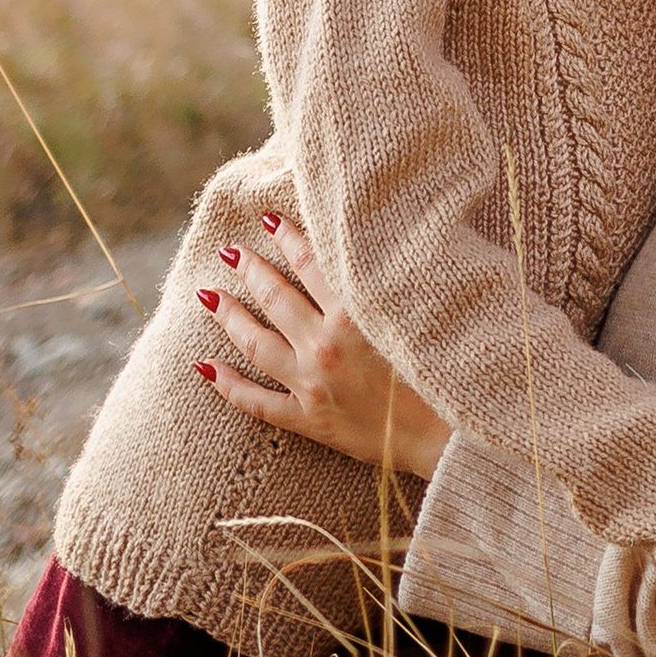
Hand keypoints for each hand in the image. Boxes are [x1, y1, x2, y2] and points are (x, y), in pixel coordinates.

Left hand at [193, 219, 448, 479]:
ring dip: (229, 316)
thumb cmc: (448, 369)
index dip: (288, 237)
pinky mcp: (310, 421)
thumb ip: (390, 282)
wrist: (451, 438)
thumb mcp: (421, 312)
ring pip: (257, 343)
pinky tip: (204, 367)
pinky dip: (228, 385)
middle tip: (229, 252)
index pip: (311, 263)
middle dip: (250, 270)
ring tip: (207, 295)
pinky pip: (257, 402)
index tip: (269, 218)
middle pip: (276, 298)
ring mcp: (313, 384)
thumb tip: (371, 250)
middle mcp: (327, 345)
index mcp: (356, 314)